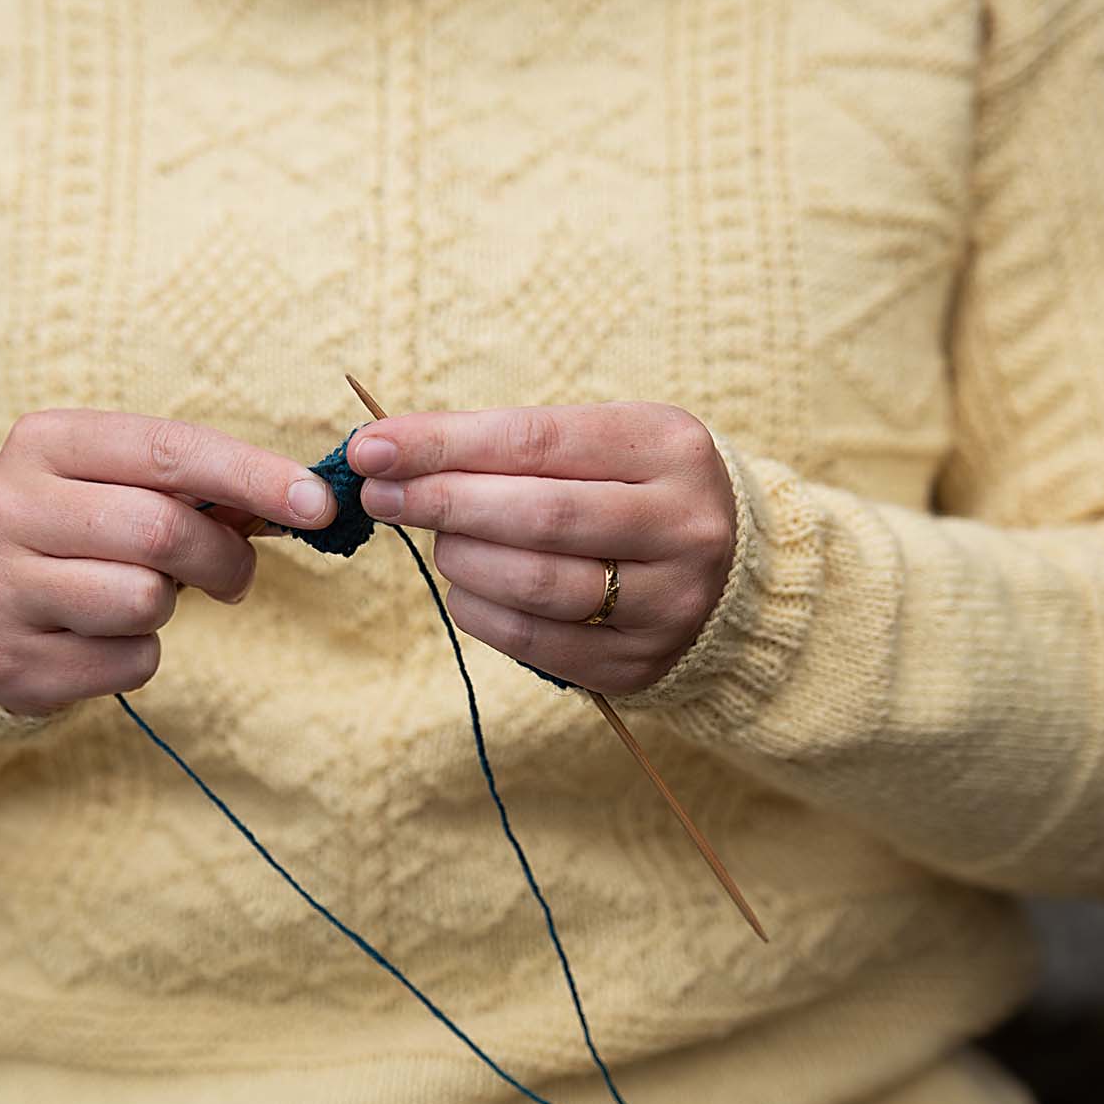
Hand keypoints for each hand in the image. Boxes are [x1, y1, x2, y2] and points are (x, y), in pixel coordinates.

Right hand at [0, 410, 337, 715]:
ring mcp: (0, 588)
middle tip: (237, 574)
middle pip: (162, 530)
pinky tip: (103, 637)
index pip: (169, 449)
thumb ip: (194, 484)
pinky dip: (140, 655)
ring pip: (144, 600)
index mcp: (44, 442)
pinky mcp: (12, 661)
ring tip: (143, 598)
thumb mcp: (117, 481)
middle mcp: (9, 508)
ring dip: (170, 606)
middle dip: (224, 556)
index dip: (253, 475)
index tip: (317, 502)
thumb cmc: (76, 529)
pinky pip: (128, 662)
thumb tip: (298, 500)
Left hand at [349, 402, 735, 695]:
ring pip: (537, 585)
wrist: (729, 574)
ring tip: (441, 542)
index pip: (537, 441)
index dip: (445, 444)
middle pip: (540, 515)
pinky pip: (538, 643)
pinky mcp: (641, 663)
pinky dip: (481, 612)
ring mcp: (669, 601)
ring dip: (462, 560)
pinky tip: (466, 589)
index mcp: (668, 447)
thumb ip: (509, 444)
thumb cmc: (631, 489)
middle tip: (380, 495)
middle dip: (443, 502)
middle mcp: (683, 525)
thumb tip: (390, 450)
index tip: (373, 446)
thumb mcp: (598, 443)